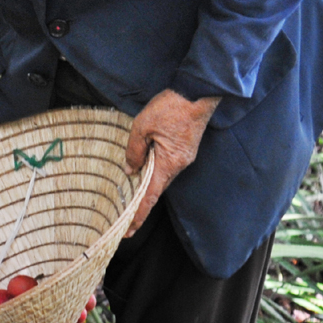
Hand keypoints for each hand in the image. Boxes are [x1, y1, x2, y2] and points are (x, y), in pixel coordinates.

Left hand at [123, 88, 220, 235]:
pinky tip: (143, 169)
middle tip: (125, 220)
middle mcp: (180, 164)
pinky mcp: (185, 148)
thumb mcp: (143, 127)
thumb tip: (130, 170)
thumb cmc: (170, 108)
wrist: (196, 92)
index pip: (151, 195)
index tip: (130, 230)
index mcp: (169, 163)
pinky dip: (154, 170)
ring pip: (162, 175)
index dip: (139, 214)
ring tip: (130, 197)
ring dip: (147, 185)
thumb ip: (135, 150)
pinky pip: (167, 164)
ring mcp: (184, 156)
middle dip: (141, 204)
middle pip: (157, 188)